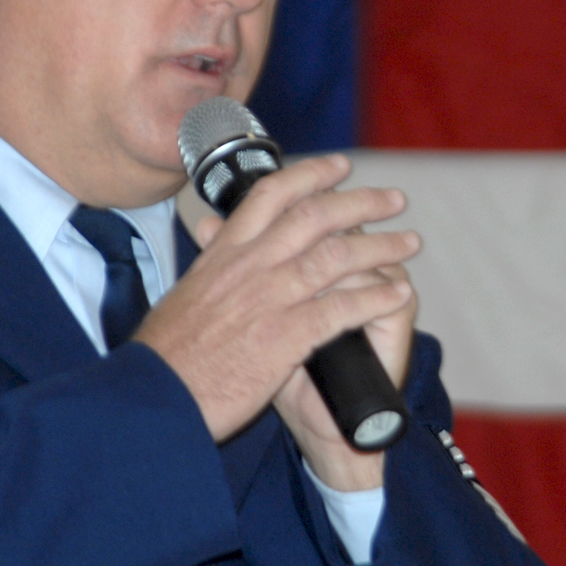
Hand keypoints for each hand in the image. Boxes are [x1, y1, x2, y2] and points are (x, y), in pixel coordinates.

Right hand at [135, 154, 420, 451]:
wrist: (155, 398)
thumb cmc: (167, 356)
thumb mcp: (185, 294)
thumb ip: (209, 261)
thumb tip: (209, 232)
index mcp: (224, 255)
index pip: (271, 196)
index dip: (311, 175)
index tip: (340, 166)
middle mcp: (249, 267)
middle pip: (315, 217)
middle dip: (362, 202)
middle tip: (394, 199)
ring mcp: (269, 300)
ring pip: (337, 257)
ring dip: (381, 246)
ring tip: (410, 243)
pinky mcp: (285, 338)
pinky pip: (342, 308)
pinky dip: (375, 297)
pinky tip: (397, 294)